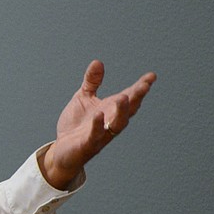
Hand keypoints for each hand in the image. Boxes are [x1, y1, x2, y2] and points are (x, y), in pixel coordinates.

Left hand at [41, 60, 156, 188]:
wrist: (62, 150)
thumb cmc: (76, 125)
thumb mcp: (83, 99)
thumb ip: (92, 82)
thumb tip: (97, 62)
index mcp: (111, 109)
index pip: (130, 96)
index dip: (141, 87)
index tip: (152, 76)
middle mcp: (110, 122)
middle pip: (129, 110)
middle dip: (137, 98)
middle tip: (144, 86)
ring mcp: (101, 134)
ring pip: (117, 124)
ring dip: (122, 111)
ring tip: (124, 97)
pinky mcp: (87, 144)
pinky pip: (95, 136)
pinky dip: (98, 126)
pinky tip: (98, 115)